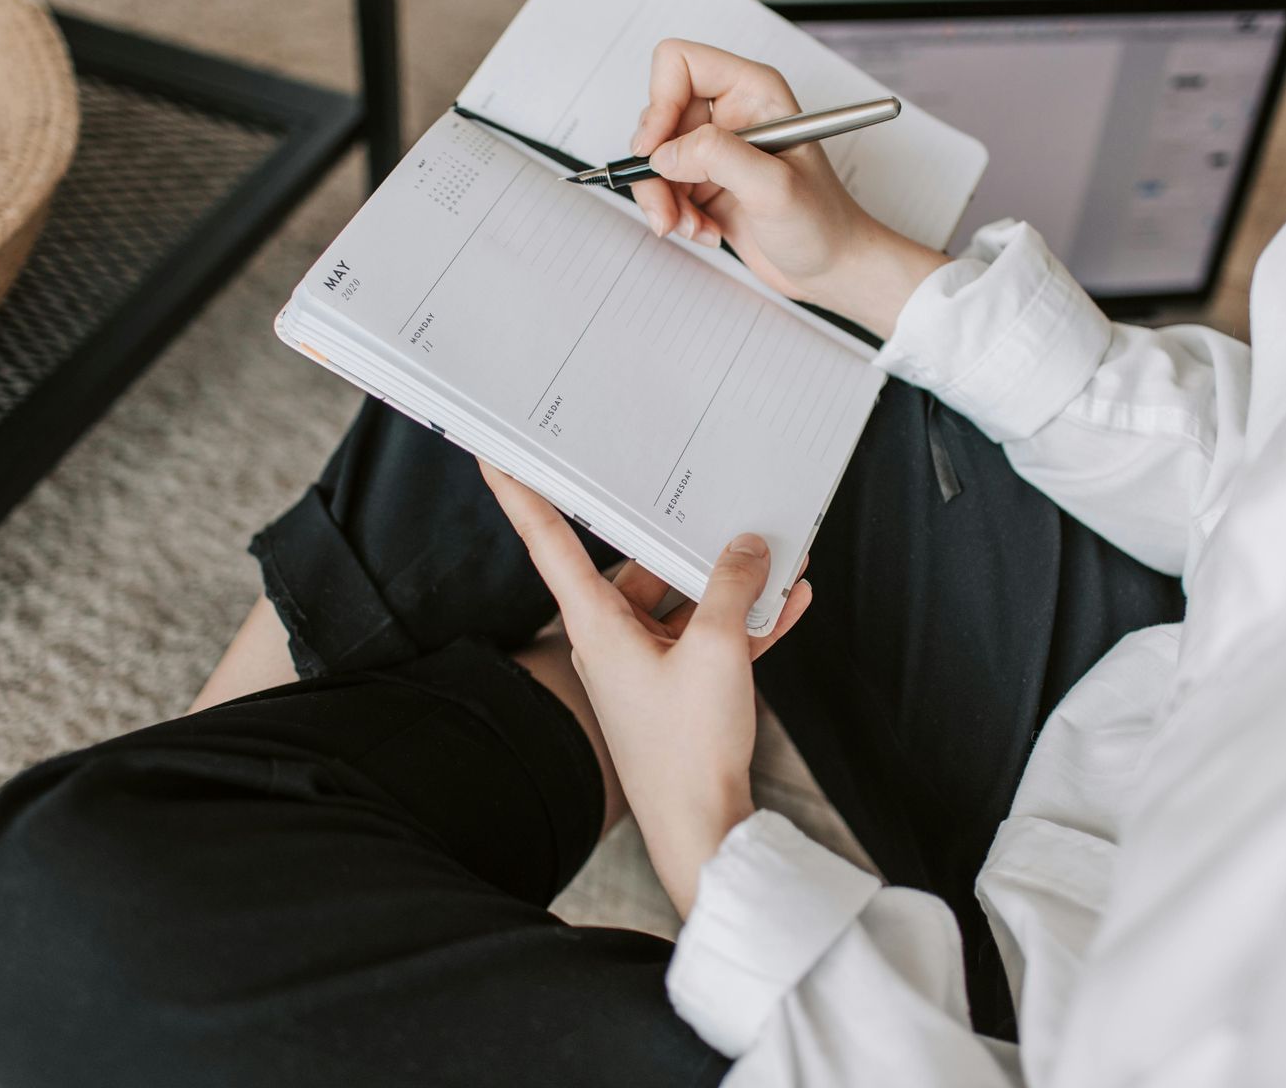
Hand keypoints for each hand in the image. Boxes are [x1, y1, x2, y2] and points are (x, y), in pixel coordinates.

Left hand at [480, 461, 812, 916]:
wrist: (704, 830)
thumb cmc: (690, 750)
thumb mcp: (720, 650)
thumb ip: (733, 587)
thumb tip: (747, 547)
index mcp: (596, 625)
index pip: (548, 541)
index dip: (520, 494)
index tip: (495, 453)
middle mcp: (610, 640)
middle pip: (639, 567)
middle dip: (684, 542)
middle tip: (710, 500)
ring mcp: (644, 666)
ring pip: (682, 603)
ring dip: (729, 584)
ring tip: (777, 555)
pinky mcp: (676, 690)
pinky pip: (709, 639)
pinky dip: (745, 621)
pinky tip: (790, 601)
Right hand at [627, 38, 949, 336]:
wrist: (833, 269)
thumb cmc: (824, 223)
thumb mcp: (773, 187)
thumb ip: (717, 157)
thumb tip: (664, 153)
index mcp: (753, 91)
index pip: (680, 63)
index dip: (659, 102)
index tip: (655, 149)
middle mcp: (731, 112)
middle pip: (657, 116)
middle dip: (656, 167)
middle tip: (669, 206)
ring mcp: (717, 148)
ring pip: (654, 157)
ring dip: (663, 198)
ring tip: (691, 227)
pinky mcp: (706, 181)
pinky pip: (663, 187)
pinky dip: (674, 215)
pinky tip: (704, 231)